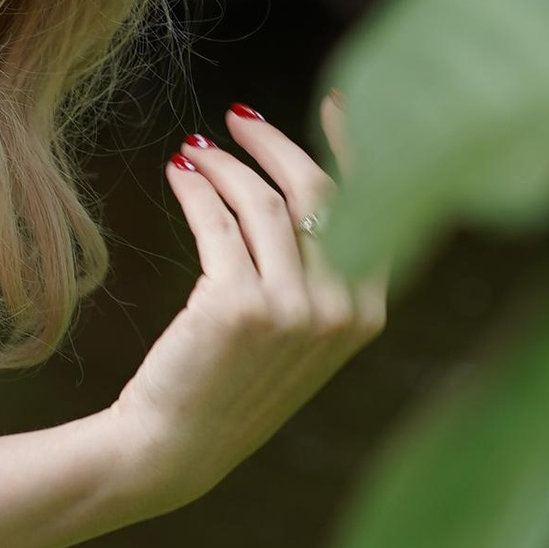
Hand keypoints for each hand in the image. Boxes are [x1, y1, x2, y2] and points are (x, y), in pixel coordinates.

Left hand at [108, 99, 388, 516]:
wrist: (177, 444)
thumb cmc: (233, 379)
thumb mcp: (297, 328)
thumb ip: (317, 267)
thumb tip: (300, 178)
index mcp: (367, 314)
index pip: (371, 209)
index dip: (349, 148)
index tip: (333, 103)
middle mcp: (340, 310)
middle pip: (317, 191)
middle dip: (275, 143)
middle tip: (236, 118)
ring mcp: (292, 309)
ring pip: (260, 200)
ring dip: (223, 165)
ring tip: (193, 154)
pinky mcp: (237, 306)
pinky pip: (216, 221)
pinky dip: (195, 188)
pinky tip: (178, 175)